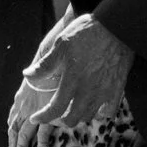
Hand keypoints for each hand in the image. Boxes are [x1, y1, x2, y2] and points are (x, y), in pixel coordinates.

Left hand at [8, 13, 132, 146]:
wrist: (116, 27)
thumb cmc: (86, 34)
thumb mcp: (60, 46)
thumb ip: (44, 65)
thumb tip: (27, 75)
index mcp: (72, 81)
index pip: (55, 109)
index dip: (42, 117)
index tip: (35, 117)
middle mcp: (88, 91)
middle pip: (73, 119)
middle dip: (61, 119)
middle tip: (56, 112)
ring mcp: (105, 91)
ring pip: (90, 116)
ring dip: (79, 114)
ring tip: (72, 107)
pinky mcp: (118, 89)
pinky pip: (109, 110)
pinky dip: (100, 112)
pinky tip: (94, 104)